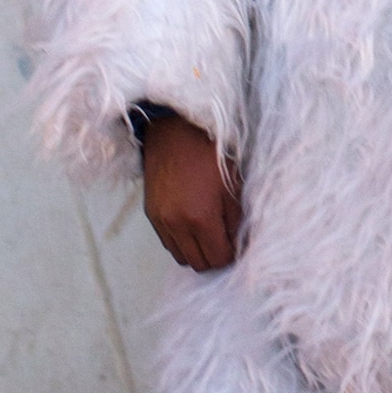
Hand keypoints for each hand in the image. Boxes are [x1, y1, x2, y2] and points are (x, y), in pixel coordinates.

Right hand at [140, 111, 241, 271]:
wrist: (177, 129)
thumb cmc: (212, 153)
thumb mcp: (233, 186)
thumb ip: (236, 222)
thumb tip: (241, 246)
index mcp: (200, 218)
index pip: (218, 259)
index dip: (232, 255)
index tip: (238, 243)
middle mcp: (176, 224)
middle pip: (198, 264)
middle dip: (215, 256)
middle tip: (226, 240)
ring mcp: (160, 220)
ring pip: (181, 256)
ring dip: (196, 250)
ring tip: (209, 232)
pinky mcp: (150, 213)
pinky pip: (167, 242)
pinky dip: (181, 240)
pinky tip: (193, 223)